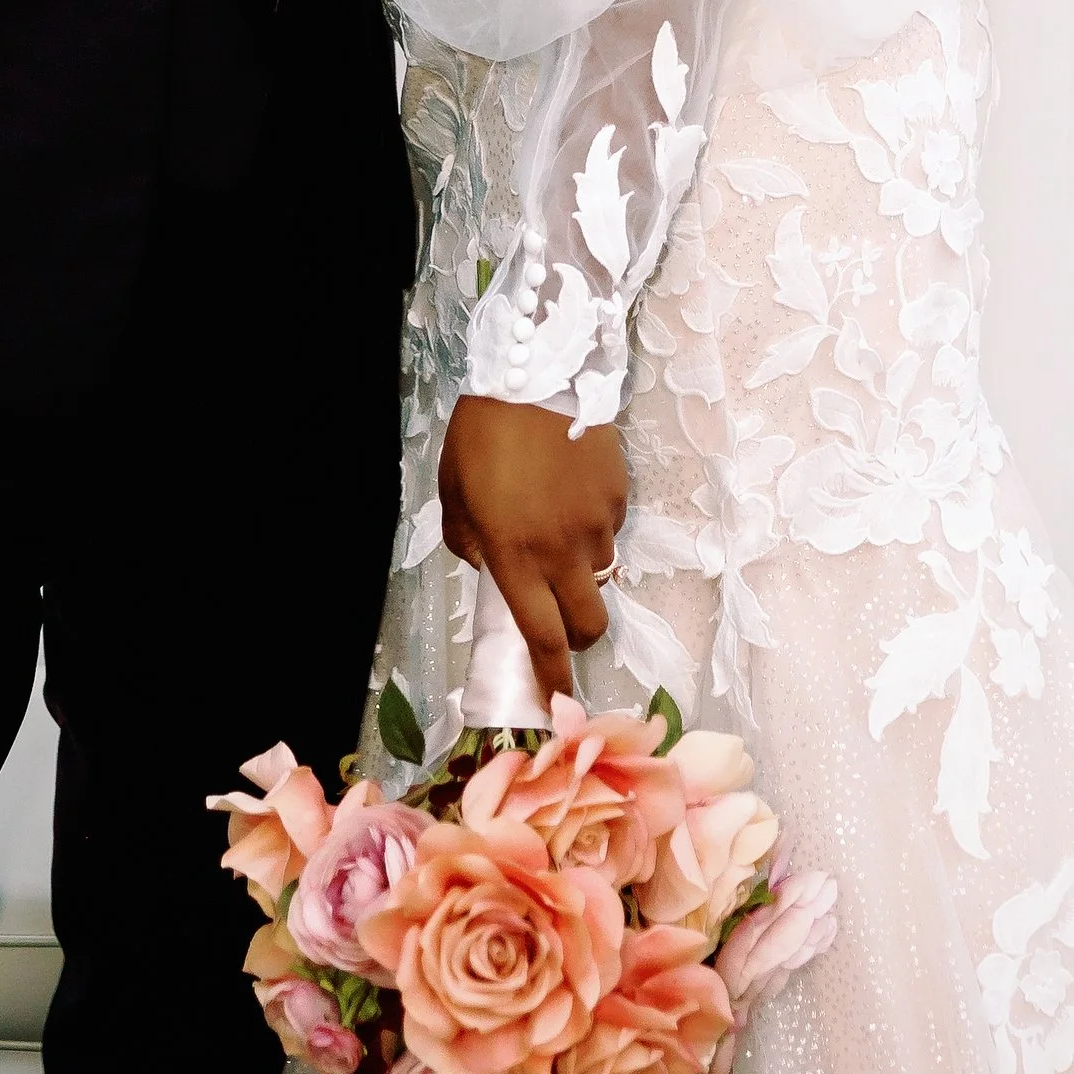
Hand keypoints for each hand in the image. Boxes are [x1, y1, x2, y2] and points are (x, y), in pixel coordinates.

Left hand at [439, 394, 627, 702]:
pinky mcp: (618, 494)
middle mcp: (563, 551)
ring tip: (557, 533)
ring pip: (601, 575)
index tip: (558, 701)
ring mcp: (597, 523)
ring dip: (582, 573)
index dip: (552, 676)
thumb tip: (493, 567)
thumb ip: (472, 544)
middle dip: (577, 636)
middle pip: (588, 624)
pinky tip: (571, 492)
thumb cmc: (480, 436)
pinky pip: (610, 529)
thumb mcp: (455, 497)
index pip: (542, 637)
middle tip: (561, 621)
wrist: (532, 372)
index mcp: (516, 557)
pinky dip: (592, 527)